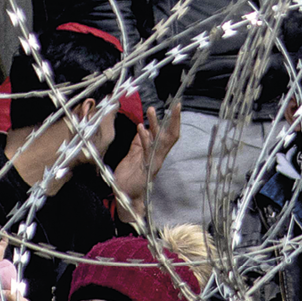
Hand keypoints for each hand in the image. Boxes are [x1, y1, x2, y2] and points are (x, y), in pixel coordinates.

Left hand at [112, 103, 181, 225]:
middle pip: (171, 135)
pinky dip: (145, 138)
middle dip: (174, 120)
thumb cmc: (130, 176)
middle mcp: (158, 155)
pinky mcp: (148, 167)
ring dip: (156, 124)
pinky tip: (141, 128)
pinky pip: (148, 150)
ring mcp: (154, 161)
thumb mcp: (133, 154)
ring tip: (151, 110)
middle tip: (176, 104)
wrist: (125, 195)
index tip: (176, 105)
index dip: (174, 120)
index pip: (168, 132)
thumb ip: (139, 142)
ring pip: (161, 140)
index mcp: (156, 151)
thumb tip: (143, 127)